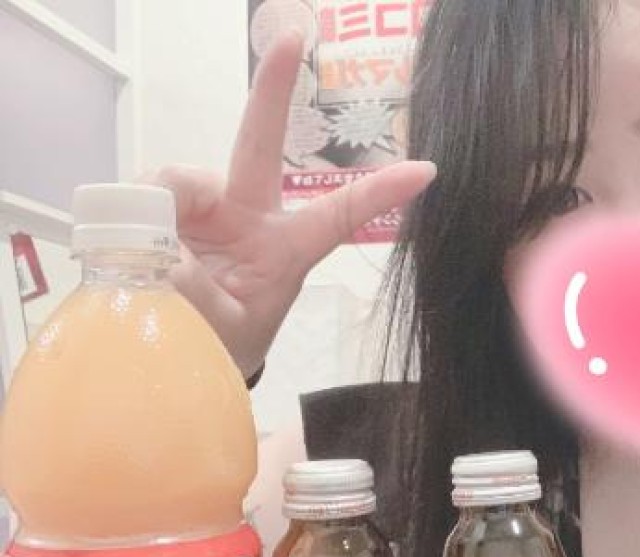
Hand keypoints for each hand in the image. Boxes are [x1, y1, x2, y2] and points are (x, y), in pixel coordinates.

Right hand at [147, 31, 435, 377]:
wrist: (178, 356)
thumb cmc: (220, 347)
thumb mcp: (224, 336)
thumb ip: (199, 297)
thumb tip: (161, 252)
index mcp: (284, 250)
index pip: (337, 217)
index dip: (378, 193)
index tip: (427, 170)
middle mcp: (247, 217)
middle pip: (259, 145)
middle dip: (272, 90)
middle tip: (290, 33)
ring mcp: (201, 208)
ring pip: (178, 179)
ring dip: (161, 209)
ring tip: (152, 261)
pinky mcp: (159, 209)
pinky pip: (139, 194)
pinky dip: (130, 216)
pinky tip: (128, 249)